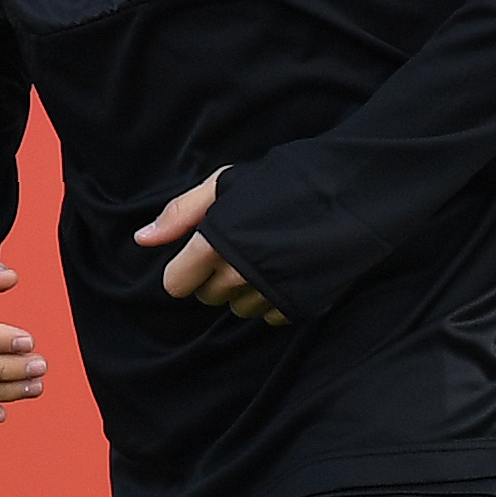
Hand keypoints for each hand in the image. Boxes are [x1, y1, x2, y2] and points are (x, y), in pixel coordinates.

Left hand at [137, 168, 289, 325]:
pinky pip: (270, 316)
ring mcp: (268, 294)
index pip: (176, 285)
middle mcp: (237, 276)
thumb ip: (182, 212)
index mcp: (214, 244)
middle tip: (240, 246)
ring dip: (245, 290)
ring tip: (267, 256)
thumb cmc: (285, 180)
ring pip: (238, 309)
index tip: (202, 255)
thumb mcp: (227, 182)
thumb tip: (142, 239)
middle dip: (216, 276)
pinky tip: (288, 271)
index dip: (185, 269)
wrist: (353, 190)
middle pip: (207, 297)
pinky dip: (274, 300)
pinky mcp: (297, 306)